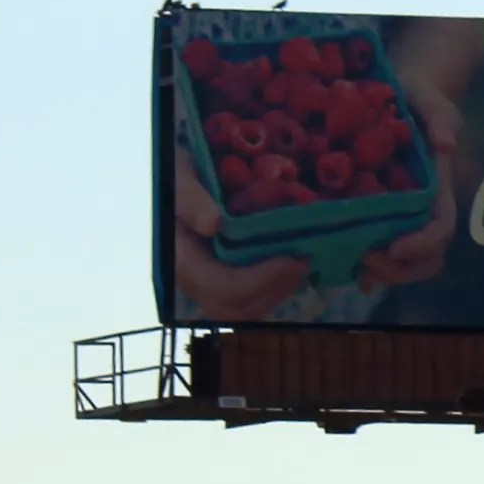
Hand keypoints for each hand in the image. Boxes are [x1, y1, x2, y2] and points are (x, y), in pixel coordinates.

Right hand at [172, 153, 307, 320]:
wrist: (179, 177)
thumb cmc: (179, 174)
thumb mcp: (180, 174)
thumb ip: (190, 198)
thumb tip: (212, 224)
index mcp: (183, 257)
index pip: (224, 287)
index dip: (262, 279)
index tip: (292, 258)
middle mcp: (195, 280)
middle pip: (239, 308)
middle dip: (276, 288)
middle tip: (304, 260)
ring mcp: (209, 284)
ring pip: (247, 309)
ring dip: (279, 290)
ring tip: (301, 262)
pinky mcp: (224, 281)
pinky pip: (250, 300)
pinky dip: (274, 287)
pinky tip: (290, 265)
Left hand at [360, 73, 462, 289]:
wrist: (401, 92)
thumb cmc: (417, 94)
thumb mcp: (428, 97)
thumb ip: (440, 115)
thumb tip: (446, 145)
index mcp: (437, 187)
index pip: (441, 227)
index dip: (422, 244)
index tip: (395, 246)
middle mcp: (423, 208)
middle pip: (427, 257)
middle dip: (400, 270)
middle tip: (366, 262)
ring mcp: (403, 214)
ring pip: (405, 262)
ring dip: (383, 273)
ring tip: (354, 269)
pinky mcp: (381, 213)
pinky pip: (379, 248)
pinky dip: (366, 265)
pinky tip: (343, 267)